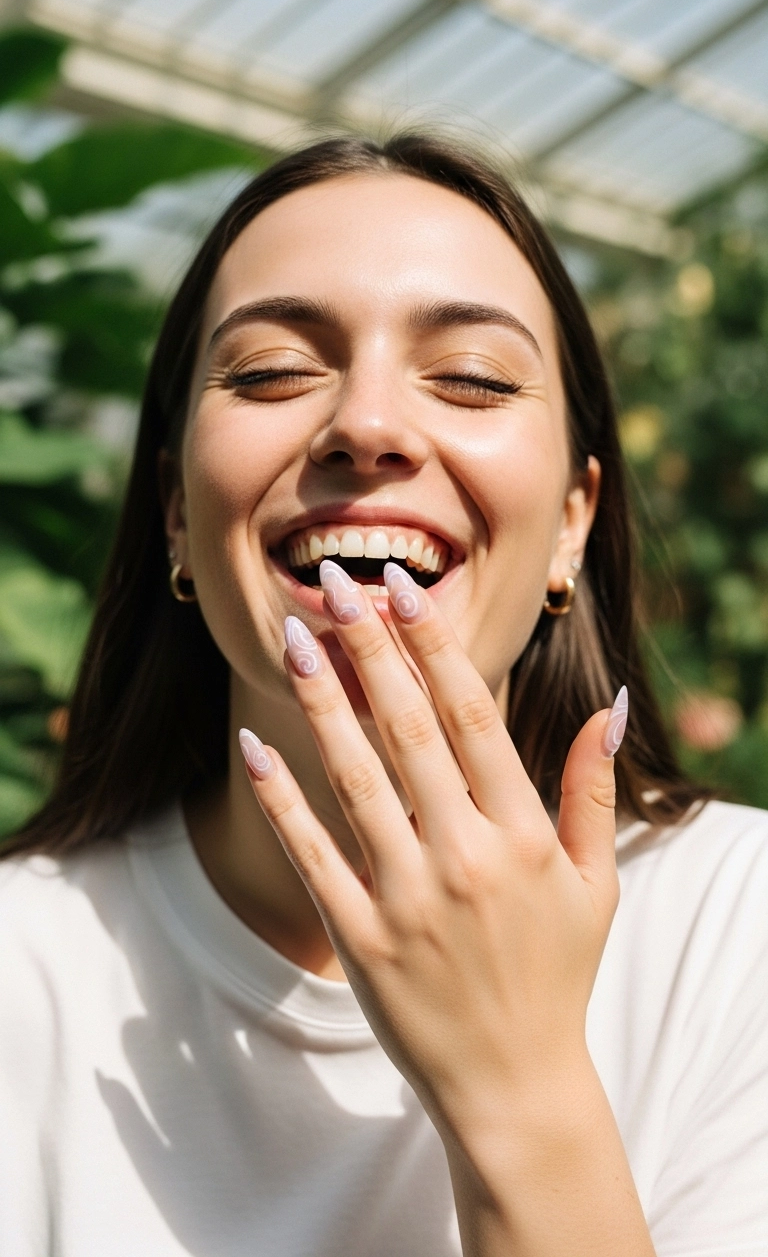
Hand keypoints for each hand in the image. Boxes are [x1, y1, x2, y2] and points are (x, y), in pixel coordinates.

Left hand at [239, 560, 626, 1142]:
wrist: (514, 1088)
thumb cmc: (556, 974)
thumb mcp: (597, 883)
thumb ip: (595, 790)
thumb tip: (612, 705)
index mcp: (523, 834)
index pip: (471, 716)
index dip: (434, 645)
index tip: (403, 588)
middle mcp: (466, 857)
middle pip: (407, 729)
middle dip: (369, 646)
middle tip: (336, 580)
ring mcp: (409, 899)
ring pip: (354, 778)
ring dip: (322, 701)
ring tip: (294, 637)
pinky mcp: (361, 940)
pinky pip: (312, 855)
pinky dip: (281, 798)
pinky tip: (254, 744)